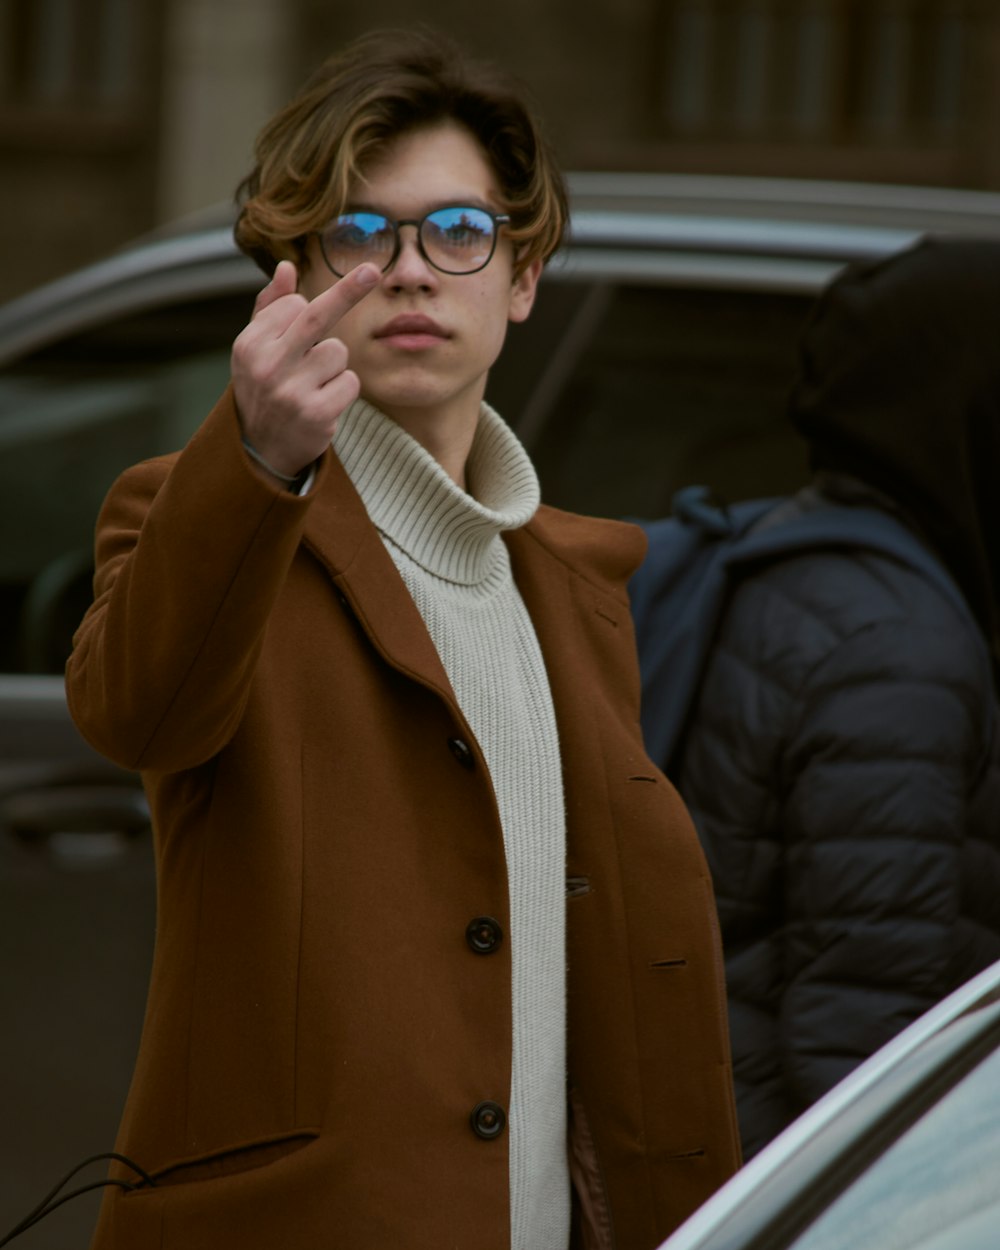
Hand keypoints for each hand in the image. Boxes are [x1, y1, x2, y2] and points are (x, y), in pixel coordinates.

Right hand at [231, 260, 378, 478]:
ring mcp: (291, 392)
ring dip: (335, 366)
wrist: (261, 450)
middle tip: (373, 271)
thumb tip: (286, 267)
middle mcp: (267, 366)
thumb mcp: (256, 349)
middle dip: (348, 290)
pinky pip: (351, 382)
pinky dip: (344, 390)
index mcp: (249, 344)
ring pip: (339, 352)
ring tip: (313, 385)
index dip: (305, 313)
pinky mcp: (316, 414)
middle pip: (317, 316)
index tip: (308, 318)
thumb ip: (270, 307)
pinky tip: (324, 404)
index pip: (294, 305)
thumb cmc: (263, 389)